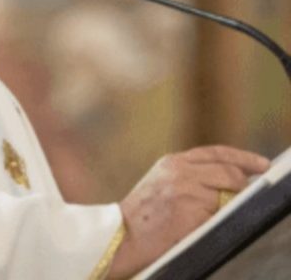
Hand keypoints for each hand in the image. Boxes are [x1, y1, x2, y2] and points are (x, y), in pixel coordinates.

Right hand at [107, 145, 269, 278]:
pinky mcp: (189, 211)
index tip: (263, 164)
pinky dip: (218, 220)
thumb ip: (189, 175)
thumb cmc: (144, 213)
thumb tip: (229, 180)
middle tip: (248, 195)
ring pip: (227, 193)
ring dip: (228, 205)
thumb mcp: (162, 182)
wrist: (122, 233)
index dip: (243, 157)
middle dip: (242, 184)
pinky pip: (218, 214)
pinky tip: (204, 225)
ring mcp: (184, 190)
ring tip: (216, 215)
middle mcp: (179, 171)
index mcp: (172, 161)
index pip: (216, 152)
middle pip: (228, 171)